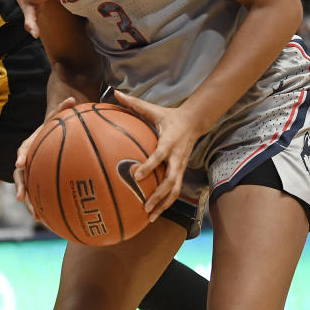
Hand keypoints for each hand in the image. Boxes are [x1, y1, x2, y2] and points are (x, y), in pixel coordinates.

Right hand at [13, 96, 77, 213]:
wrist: (52, 136)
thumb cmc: (55, 127)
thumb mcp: (57, 117)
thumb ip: (62, 109)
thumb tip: (72, 98)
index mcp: (29, 145)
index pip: (22, 150)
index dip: (21, 157)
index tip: (19, 164)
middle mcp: (27, 161)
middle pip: (20, 175)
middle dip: (20, 187)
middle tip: (20, 197)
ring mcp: (31, 173)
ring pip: (27, 189)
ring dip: (30, 203)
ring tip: (36, 215)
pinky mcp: (39, 182)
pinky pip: (39, 196)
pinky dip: (42, 207)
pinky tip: (49, 221)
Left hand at [114, 91, 204, 221]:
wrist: (194, 122)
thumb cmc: (169, 116)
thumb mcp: (153, 109)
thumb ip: (134, 103)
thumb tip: (115, 93)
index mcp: (169, 142)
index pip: (159, 156)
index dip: (150, 166)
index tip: (136, 175)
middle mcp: (176, 158)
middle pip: (170, 181)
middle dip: (158, 195)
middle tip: (144, 206)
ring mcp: (180, 167)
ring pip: (174, 191)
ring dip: (163, 205)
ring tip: (149, 217)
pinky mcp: (181, 172)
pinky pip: (175, 192)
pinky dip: (166, 204)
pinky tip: (154, 215)